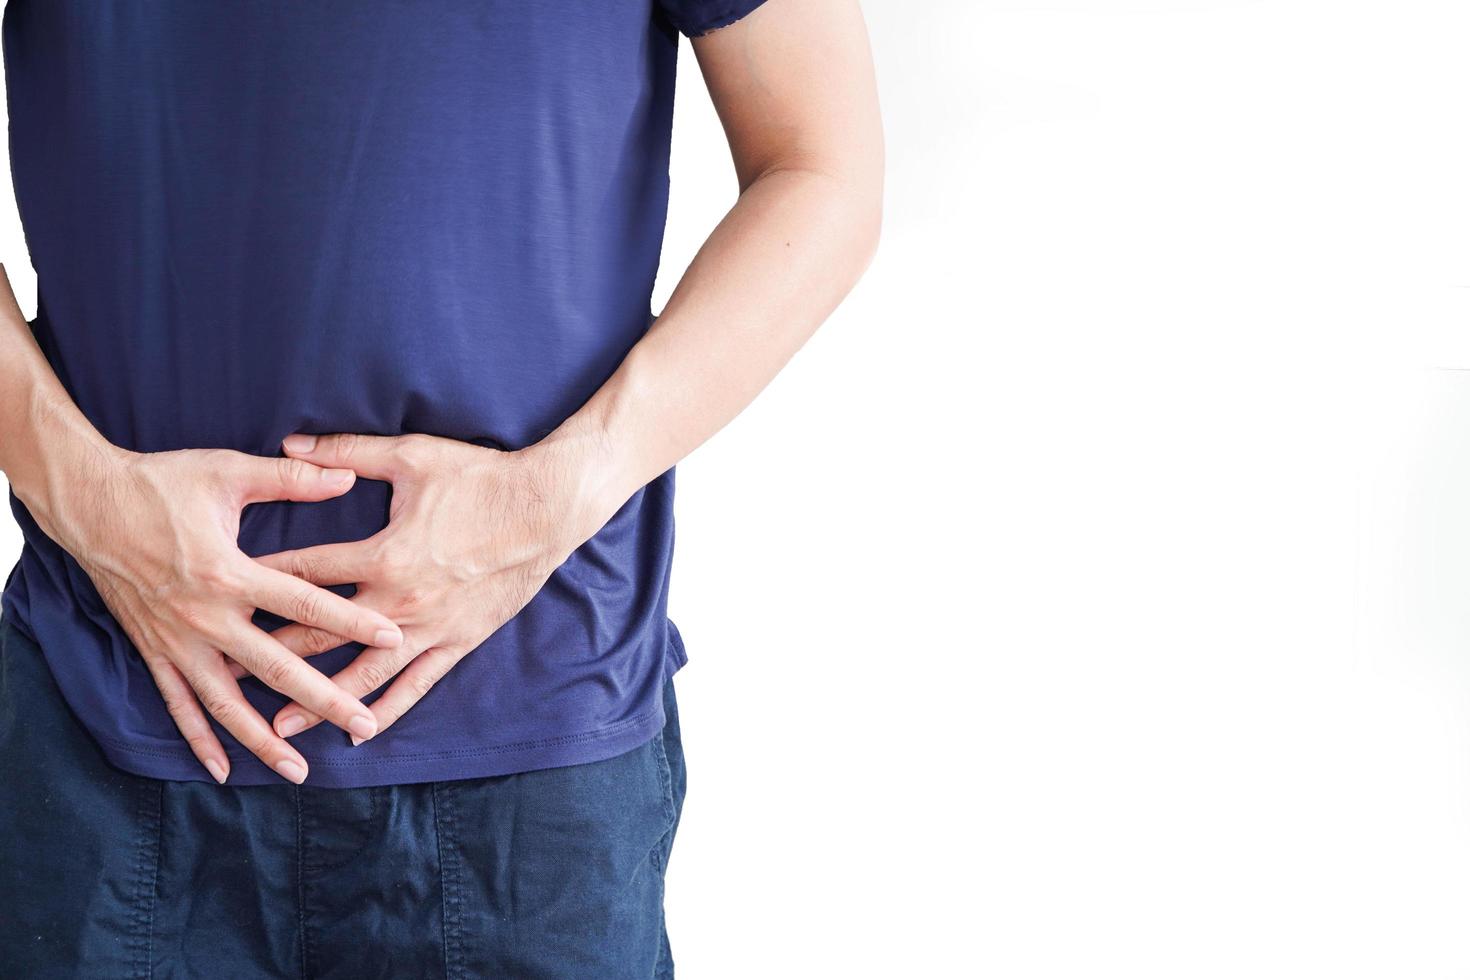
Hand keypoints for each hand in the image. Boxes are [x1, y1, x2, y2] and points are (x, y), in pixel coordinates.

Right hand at [44, 447, 403, 783]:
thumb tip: (348, 475)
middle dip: (324, 698)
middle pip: (275, 667)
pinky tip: (223, 770)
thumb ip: (291, 478)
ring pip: (226, 703)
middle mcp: (204, 617)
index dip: (352, 620)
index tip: (393, 637)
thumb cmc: (162, 482)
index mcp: (230, 573)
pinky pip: (178, 705)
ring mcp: (176, 641)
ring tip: (301, 770)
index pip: (305, 603)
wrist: (88, 503)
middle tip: (364, 723)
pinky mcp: (153, 651)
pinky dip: (200, 740)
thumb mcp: (229, 471)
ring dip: (264, 740)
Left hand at [255, 432, 613, 740]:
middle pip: (321, 635)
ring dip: (319, 701)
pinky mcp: (459, 642)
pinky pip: (417, 685)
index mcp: (383, 555)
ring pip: (365, 675)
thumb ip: (348, 452)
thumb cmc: (481, 477)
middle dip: (269, 657)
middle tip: (224, 678)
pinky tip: (360, 731)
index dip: (258, 586)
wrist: (547, 508)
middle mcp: (400, 601)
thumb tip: (291, 442)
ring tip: (280, 726)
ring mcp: (430, 628)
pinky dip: (386, 710)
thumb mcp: (412, 456)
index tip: (216, 600)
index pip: (305, 574)